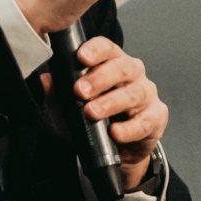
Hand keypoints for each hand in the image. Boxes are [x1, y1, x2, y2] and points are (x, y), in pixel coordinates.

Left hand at [42, 39, 165, 190]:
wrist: (115, 152)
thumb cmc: (92, 122)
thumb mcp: (68, 108)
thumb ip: (57, 94)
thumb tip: (45, 81)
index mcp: (112, 64)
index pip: (107, 48)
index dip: (95, 50)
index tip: (81, 57)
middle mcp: (132, 75)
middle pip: (122, 67)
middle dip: (100, 78)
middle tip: (80, 90)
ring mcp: (147, 95)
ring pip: (134, 93)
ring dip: (111, 102)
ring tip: (92, 112)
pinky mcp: (155, 118)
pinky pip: (145, 121)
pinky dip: (129, 128)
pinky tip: (114, 132)